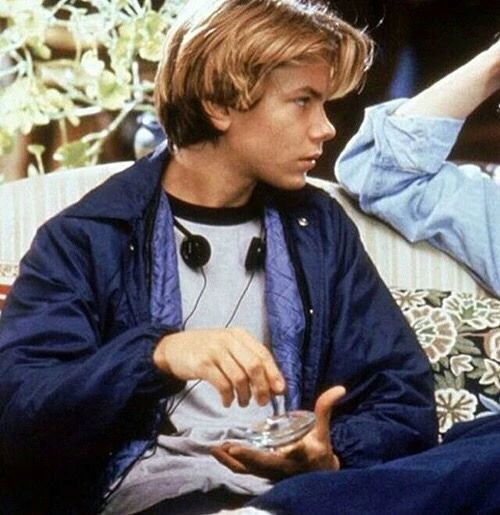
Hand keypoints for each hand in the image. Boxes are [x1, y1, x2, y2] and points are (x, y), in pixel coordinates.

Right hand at [153, 327, 284, 406]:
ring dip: (244, 395)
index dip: (274, 373)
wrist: (173, 348)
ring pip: (239, 377)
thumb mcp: (229, 347)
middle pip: (254, 366)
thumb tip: (275, 385)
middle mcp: (228, 340)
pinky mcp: (202, 364)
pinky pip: (222, 385)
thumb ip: (250, 361)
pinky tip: (227, 401)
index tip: (280, 390)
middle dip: (262, 387)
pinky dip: (228, 397)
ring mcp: (215, 351)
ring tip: (243, 402)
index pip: (263, 354)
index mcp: (239, 334)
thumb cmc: (206, 350)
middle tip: (262, 401)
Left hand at [211, 385, 344, 479]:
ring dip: (230, 461)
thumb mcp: (323, 430)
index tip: (235, 447)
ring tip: (215, 449)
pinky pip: (245, 470)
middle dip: (237, 457)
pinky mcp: (263, 472)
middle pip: (254, 466)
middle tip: (221, 447)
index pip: (272, 458)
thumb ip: (325, 409)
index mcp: (292, 458)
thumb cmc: (320, 450)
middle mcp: (278, 468)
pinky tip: (220, 452)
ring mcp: (269, 472)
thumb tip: (339, 388)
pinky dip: (231, 463)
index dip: (253, 455)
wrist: (320, 472)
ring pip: (246, 470)